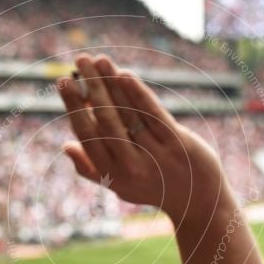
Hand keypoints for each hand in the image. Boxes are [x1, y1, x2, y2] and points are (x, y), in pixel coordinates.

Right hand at [57, 54, 228, 223]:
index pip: (87, 135)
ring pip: (128, 113)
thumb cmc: (153, 189)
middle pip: (105, 120)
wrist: (199, 203)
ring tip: (99, 60)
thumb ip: (91, 169)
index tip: (63, 82)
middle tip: (80, 60)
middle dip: (91, 87)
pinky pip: (153, 114)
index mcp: (112, 173)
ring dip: (111, 83)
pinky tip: (124, 74)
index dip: (74, 107)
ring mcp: (155, 155)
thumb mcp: (119, 186)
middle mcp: (131, 166)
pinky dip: (138, 93)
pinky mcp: (178, 144)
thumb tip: (65, 146)